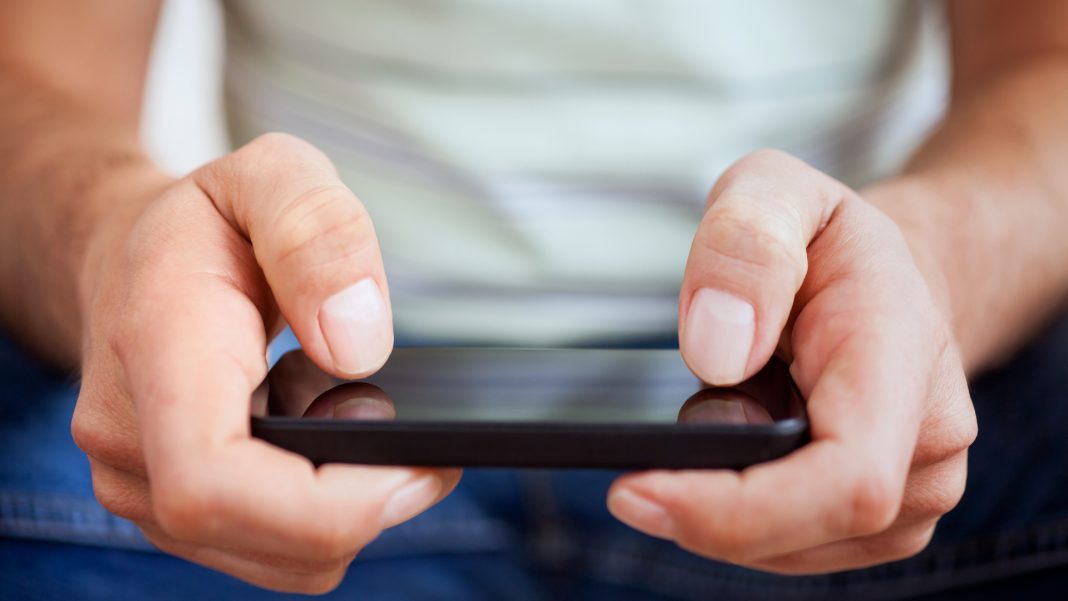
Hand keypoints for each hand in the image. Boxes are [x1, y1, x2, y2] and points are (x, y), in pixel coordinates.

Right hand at [71, 133, 459, 591]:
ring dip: (349, 510)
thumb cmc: (209, 220)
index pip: (214, 483)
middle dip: (368, 509)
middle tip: (429, 446)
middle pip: (267, 541)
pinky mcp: (172, 510)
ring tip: (361, 420)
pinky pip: (270, 548)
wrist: (130, 257)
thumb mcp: (272, 174)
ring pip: (279, 558)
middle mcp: (129, 440)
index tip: (413, 469)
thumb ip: (317, 233)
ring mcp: (142, 486)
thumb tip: (357, 347)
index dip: (325, 506)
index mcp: (157, 350)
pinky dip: (321, 513)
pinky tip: (326, 444)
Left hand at [607, 150, 976, 572]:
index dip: (737, 509)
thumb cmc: (827, 238)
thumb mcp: (774, 191)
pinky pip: (795, 546)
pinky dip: (739, 522)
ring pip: (793, 550)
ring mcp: (912, 492)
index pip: (844, 480)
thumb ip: (744, 247)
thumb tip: (717, 352)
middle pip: (806, 530)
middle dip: (704, 518)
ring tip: (686, 450)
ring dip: (719, 518)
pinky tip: (714, 474)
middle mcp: (928, 445)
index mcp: (903, 361)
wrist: (891, 280)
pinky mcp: (880, 519)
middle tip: (629, 483)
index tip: (635, 492)